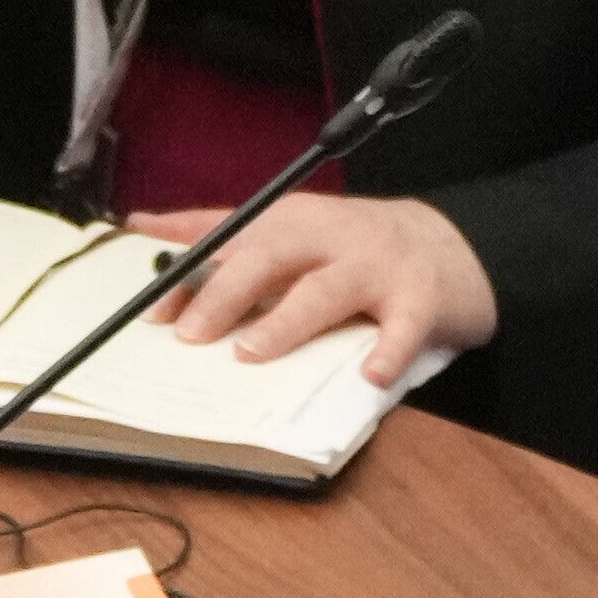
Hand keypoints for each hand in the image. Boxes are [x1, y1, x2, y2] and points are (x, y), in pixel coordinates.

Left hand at [130, 186, 491, 389]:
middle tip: (191, 335)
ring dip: (287, 322)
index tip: (154, 314)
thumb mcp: (290, 226)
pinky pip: (405, 327)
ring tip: (252, 352)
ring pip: (326, 290)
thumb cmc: (354, 246)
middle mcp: (332, 237)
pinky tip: (371, 376)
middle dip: (226, 293)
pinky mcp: (422, 298)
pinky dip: (390, 350)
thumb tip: (145, 226)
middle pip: (271, 256)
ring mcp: (377, 266)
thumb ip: (221, 231)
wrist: (453, 245)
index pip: (230, 242)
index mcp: (293, 221)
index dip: (189, 276)